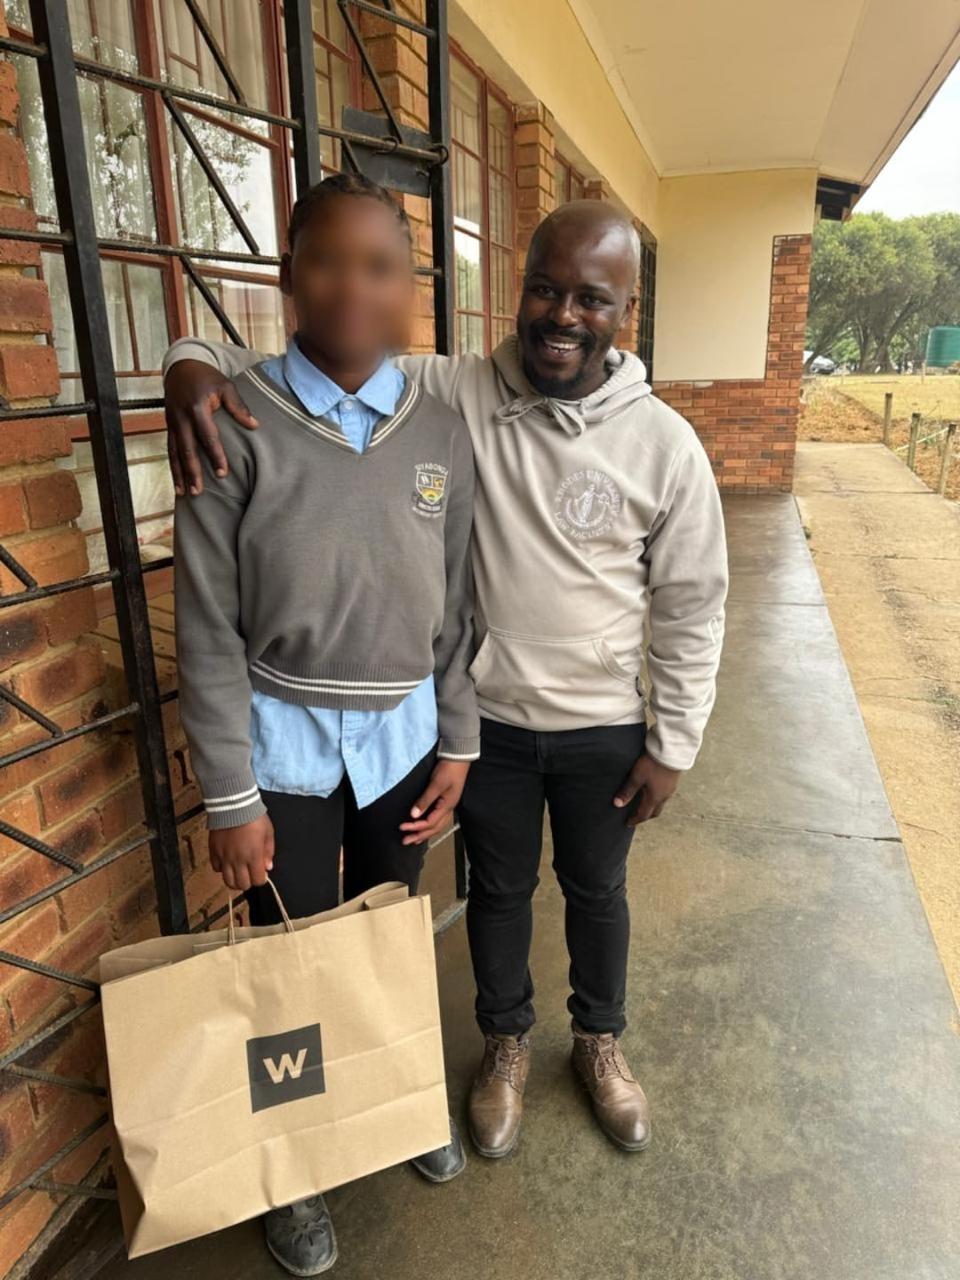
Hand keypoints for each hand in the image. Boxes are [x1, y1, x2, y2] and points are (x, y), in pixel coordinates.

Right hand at [165, 359, 258, 495]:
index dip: (215, 455)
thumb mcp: (225, 386)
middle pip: (187, 449)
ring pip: (174, 452)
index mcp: (197, 407)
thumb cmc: (207, 377)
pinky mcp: (169, 426)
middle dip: (193, 471)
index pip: (207, 436)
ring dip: (179, 474)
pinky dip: (173, 467)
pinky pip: (170, 449)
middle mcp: (181, 417)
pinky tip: (178, 483)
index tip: (223, 473)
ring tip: (184, 493)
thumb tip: (255, 425)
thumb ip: (239, 406)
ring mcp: (172, 422)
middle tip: (199, 491)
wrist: (181, 366)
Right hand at [209, 814, 274, 891]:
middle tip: (250, 873)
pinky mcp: (214, 851)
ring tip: (238, 872)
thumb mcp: (268, 833)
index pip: (257, 880)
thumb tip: (268, 867)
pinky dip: (222, 868)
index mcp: (253, 856)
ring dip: (234, 880)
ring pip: (227, 881)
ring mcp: (224, 857)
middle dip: (248, 882)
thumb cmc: (253, 817)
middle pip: (242, 885)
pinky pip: (216, 868)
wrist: (233, 805)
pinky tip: (227, 862)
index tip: (261, 872)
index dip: (260, 879)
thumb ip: (269, 852)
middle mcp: (238, 860)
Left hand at [399, 760, 470, 845]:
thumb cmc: (449, 769)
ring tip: (415, 839)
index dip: (415, 827)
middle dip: (420, 835)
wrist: (459, 757)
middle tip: (406, 841)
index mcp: (447, 806)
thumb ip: (425, 800)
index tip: (402, 828)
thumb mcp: (436, 784)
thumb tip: (413, 815)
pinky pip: (437, 818)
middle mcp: (449, 808)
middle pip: (434, 828)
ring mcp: (448, 805)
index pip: (430, 823)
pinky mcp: (446, 800)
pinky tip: (424, 825)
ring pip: (437, 825)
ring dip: (425, 833)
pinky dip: (430, 825)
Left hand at [613, 754, 681, 825]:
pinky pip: (665, 795)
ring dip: (652, 807)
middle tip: (636, 817)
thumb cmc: (653, 764)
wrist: (671, 752)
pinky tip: (653, 791)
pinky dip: (657, 798)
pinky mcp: (673, 781)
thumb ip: (628, 791)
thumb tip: (617, 804)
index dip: (635, 820)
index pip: (644, 815)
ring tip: (643, 805)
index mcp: (654, 798)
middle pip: (654, 812)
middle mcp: (664, 796)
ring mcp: (670, 789)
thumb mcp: (637, 777)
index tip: (628, 823)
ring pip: (660, 804)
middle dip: (645, 817)